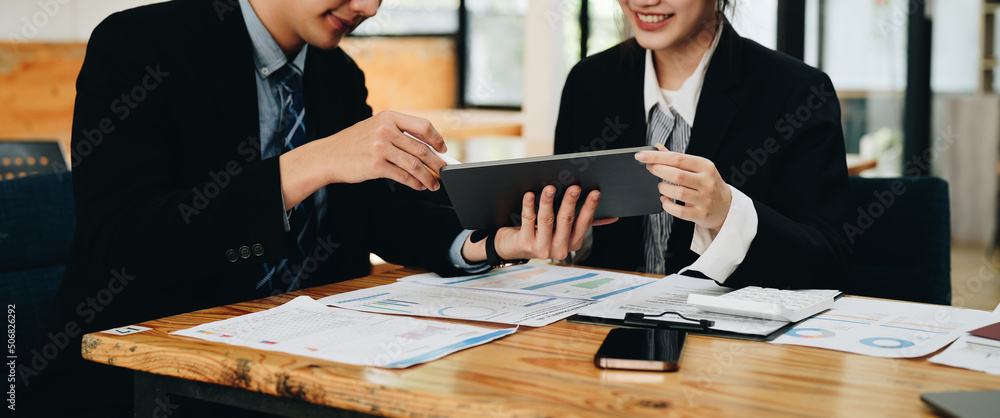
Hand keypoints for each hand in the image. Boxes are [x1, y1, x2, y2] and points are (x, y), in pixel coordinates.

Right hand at [279, 111, 446, 208]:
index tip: (443, 149)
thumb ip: (398, 132)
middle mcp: (385, 130)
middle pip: (421, 148)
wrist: (328, 156)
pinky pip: (402, 176)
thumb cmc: (355, 143)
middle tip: (444, 171)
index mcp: (388, 117)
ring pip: (414, 164)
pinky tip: (419, 186)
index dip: (437, 139)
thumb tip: (427, 147)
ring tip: (434, 184)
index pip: (423, 126)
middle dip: (437, 163)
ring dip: (428, 177)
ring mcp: (380, 148)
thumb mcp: (376, 127)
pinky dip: (414, 183)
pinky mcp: (375, 166)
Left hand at [493, 185, 616, 260]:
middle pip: (566, 220)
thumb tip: (612, 217)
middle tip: (574, 187)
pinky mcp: (525, 244)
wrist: (514, 247)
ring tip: (550, 188)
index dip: (590, 207)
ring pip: (546, 220)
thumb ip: (583, 222)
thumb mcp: (564, 231)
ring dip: (548, 201)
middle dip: (570, 202)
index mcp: (573, 243)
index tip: (595, 192)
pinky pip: (528, 220)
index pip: (584, 223)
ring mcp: (542, 248)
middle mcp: (559, 248)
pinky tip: (529, 195)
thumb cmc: (542, 233)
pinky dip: (529, 206)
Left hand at [635, 144, 731, 230]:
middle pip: (676, 174)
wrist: (726, 207)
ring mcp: (704, 199)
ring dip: (662, 188)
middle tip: (649, 168)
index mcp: (705, 166)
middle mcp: (706, 182)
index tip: (641, 156)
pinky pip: (678, 211)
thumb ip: (677, 159)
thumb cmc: (708, 184)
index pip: (678, 158)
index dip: (657, 157)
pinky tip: (665, 200)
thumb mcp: (698, 168)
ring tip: (661, 186)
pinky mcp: (700, 214)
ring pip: (676, 192)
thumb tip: (657, 148)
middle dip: (657, 170)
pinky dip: (667, 204)